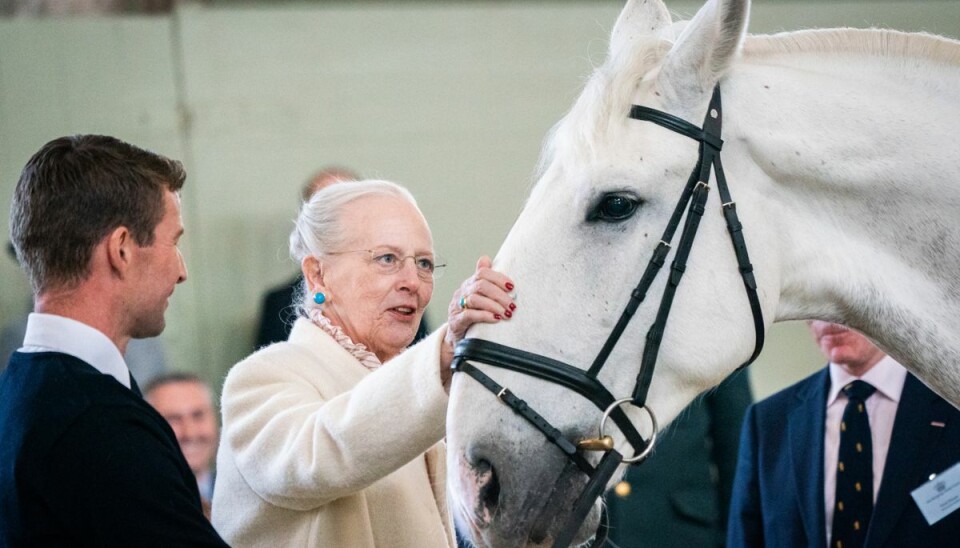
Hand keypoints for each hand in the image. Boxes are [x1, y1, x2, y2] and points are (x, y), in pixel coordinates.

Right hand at [440, 256, 515, 389]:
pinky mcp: (456, 322)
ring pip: (475, 299)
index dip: (498, 278)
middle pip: (480, 285)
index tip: (512, 287)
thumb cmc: (472, 315)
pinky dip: (485, 315)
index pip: (482, 273)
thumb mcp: (479, 297)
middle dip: (499, 294)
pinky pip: (469, 315)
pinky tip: (496, 319)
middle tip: (512, 304)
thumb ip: (484, 280)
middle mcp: (462, 293)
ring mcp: (457, 307)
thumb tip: (485, 258)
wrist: (457, 338)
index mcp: (469, 284)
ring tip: (507, 313)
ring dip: (494, 305)